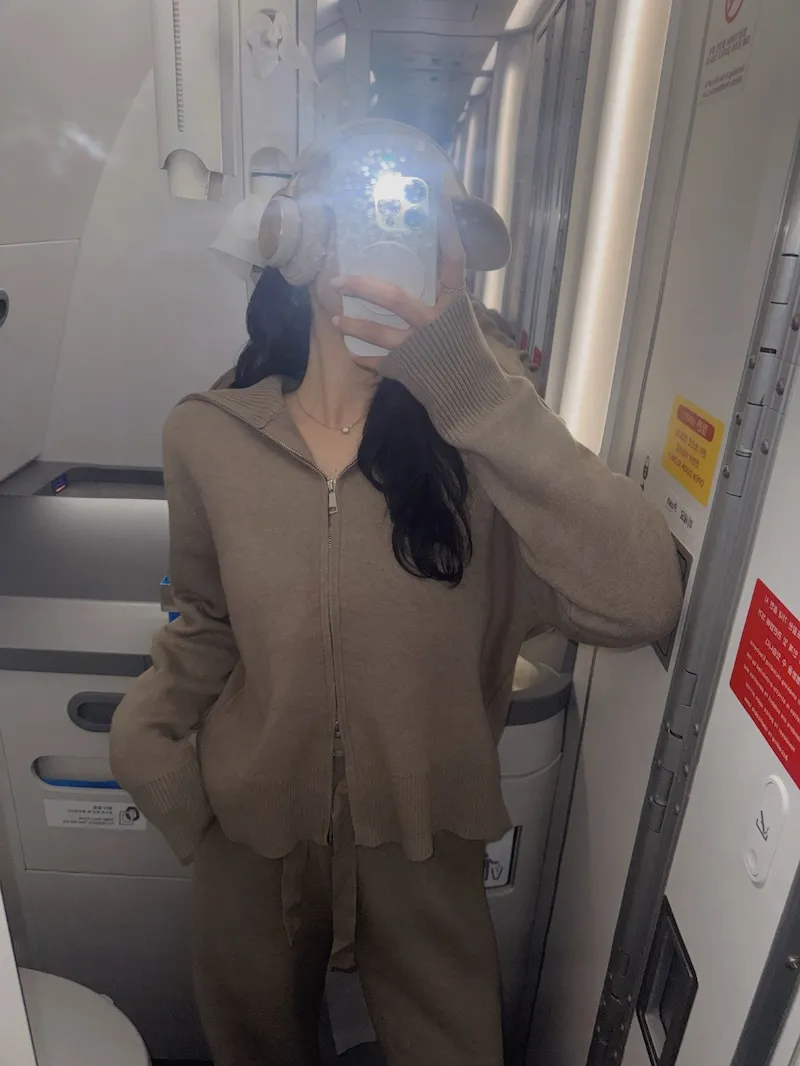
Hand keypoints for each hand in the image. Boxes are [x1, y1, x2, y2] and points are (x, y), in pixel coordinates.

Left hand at [330, 196, 466, 363]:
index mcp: (454, 305)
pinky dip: (364, 357)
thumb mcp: (461, 321)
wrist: (473, 395)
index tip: (439, 204)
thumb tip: (422, 276)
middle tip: (338, 280)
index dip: (447, 232)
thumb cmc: (467, 354)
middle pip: (393, 298)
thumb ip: (441, 301)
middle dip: (362, 287)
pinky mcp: (407, 369)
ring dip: (353, 325)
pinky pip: (377, 361)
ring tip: (335, 319)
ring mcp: (418, 347)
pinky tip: (352, 351)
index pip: (453, 261)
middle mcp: (434, 322)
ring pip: (377, 332)